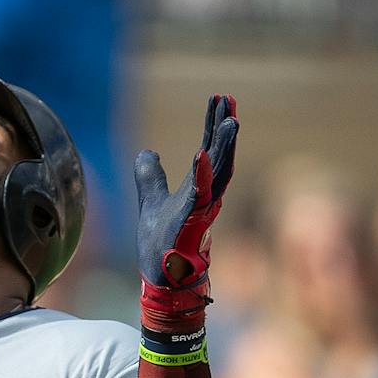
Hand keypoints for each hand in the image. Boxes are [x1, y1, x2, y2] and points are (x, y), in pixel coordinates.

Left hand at [131, 94, 239, 317]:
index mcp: (198, 188)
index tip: (219, 99)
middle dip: (223, 127)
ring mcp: (202, 209)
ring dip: (223, 146)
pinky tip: (202, 154)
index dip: (213, 125)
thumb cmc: (160, 244)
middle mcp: (206, 196)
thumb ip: (150, 175)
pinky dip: (202, 175)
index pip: (209, 150)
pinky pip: (200, 196)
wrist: (161, 278)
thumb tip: (148, 151)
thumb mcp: (150, 200)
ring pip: (218, 172)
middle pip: (218, 155)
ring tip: (230, 120)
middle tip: (228, 99)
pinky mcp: (192, 223)